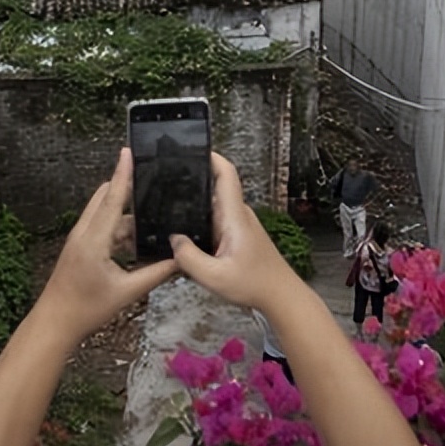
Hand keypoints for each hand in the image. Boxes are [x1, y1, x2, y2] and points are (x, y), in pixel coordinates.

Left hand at [37, 148, 177, 344]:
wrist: (55, 322)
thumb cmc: (86, 309)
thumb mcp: (127, 292)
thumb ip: (156, 273)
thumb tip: (181, 260)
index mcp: (94, 239)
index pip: (112, 198)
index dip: (123, 174)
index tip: (128, 152)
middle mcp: (84, 233)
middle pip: (105, 198)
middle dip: (126, 188)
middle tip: (151, 179)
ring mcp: (79, 239)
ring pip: (104, 214)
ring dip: (126, 214)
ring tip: (153, 215)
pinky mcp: (80, 247)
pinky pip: (101, 228)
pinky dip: (119, 229)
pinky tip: (138, 240)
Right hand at [170, 153, 302, 311]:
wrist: (281, 297)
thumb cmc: (254, 285)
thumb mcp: (214, 277)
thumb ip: (188, 258)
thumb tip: (173, 239)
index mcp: (234, 216)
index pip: (226, 175)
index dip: (211, 157)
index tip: (191, 148)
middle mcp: (238, 215)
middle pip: (214, 187)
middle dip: (192, 180)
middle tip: (163, 179)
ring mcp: (239, 225)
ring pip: (213, 206)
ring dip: (194, 204)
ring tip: (166, 205)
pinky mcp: (238, 237)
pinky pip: (215, 221)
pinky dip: (200, 222)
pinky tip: (184, 232)